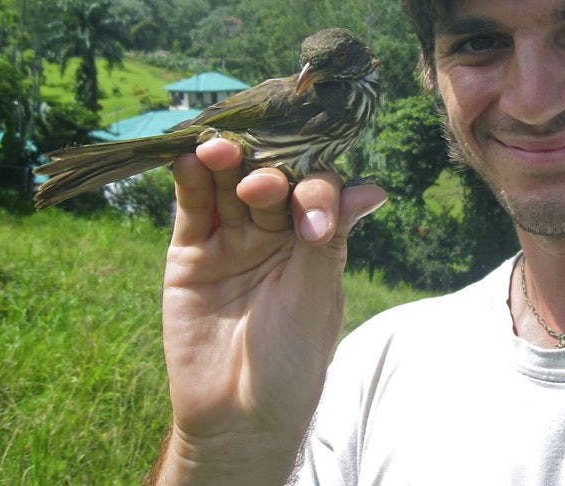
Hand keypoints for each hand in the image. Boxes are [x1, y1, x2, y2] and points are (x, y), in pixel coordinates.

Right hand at [154, 138, 385, 482]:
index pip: (318, 194)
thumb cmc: (292, 360)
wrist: (238, 416)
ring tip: (219, 149)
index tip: (311, 219)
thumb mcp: (316, 298)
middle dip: (268, 174)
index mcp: (317, 238)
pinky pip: (192, 208)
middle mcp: (276, 230)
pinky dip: (190, 181)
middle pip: (272, 180)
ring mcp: (233, 236)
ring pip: (229, 185)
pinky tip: (190, 158)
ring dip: (225, 162)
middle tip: (262, 186)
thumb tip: (374, 189)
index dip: (314, 194)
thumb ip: (330, 240)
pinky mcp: (191, 251)